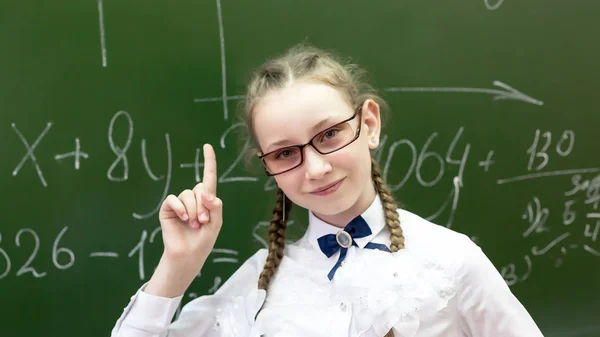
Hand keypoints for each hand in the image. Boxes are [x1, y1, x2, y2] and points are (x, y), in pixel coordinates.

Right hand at [145, 144, 222, 296]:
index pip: (208, 177)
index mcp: (207, 200)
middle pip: (199, 188)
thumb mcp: (216, 223)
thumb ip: (215, 206)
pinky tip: (183, 219)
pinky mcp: (168, 209)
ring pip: (187, 195)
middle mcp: (193, 198)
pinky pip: (173, 200)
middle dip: (203, 205)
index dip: (208, 161)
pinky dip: (179, 208)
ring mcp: (180, 203)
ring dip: (193, 210)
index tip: (207, 146)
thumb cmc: (204, 240)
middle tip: (203, 222)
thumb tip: (206, 192)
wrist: (189, 255)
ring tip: (194, 224)